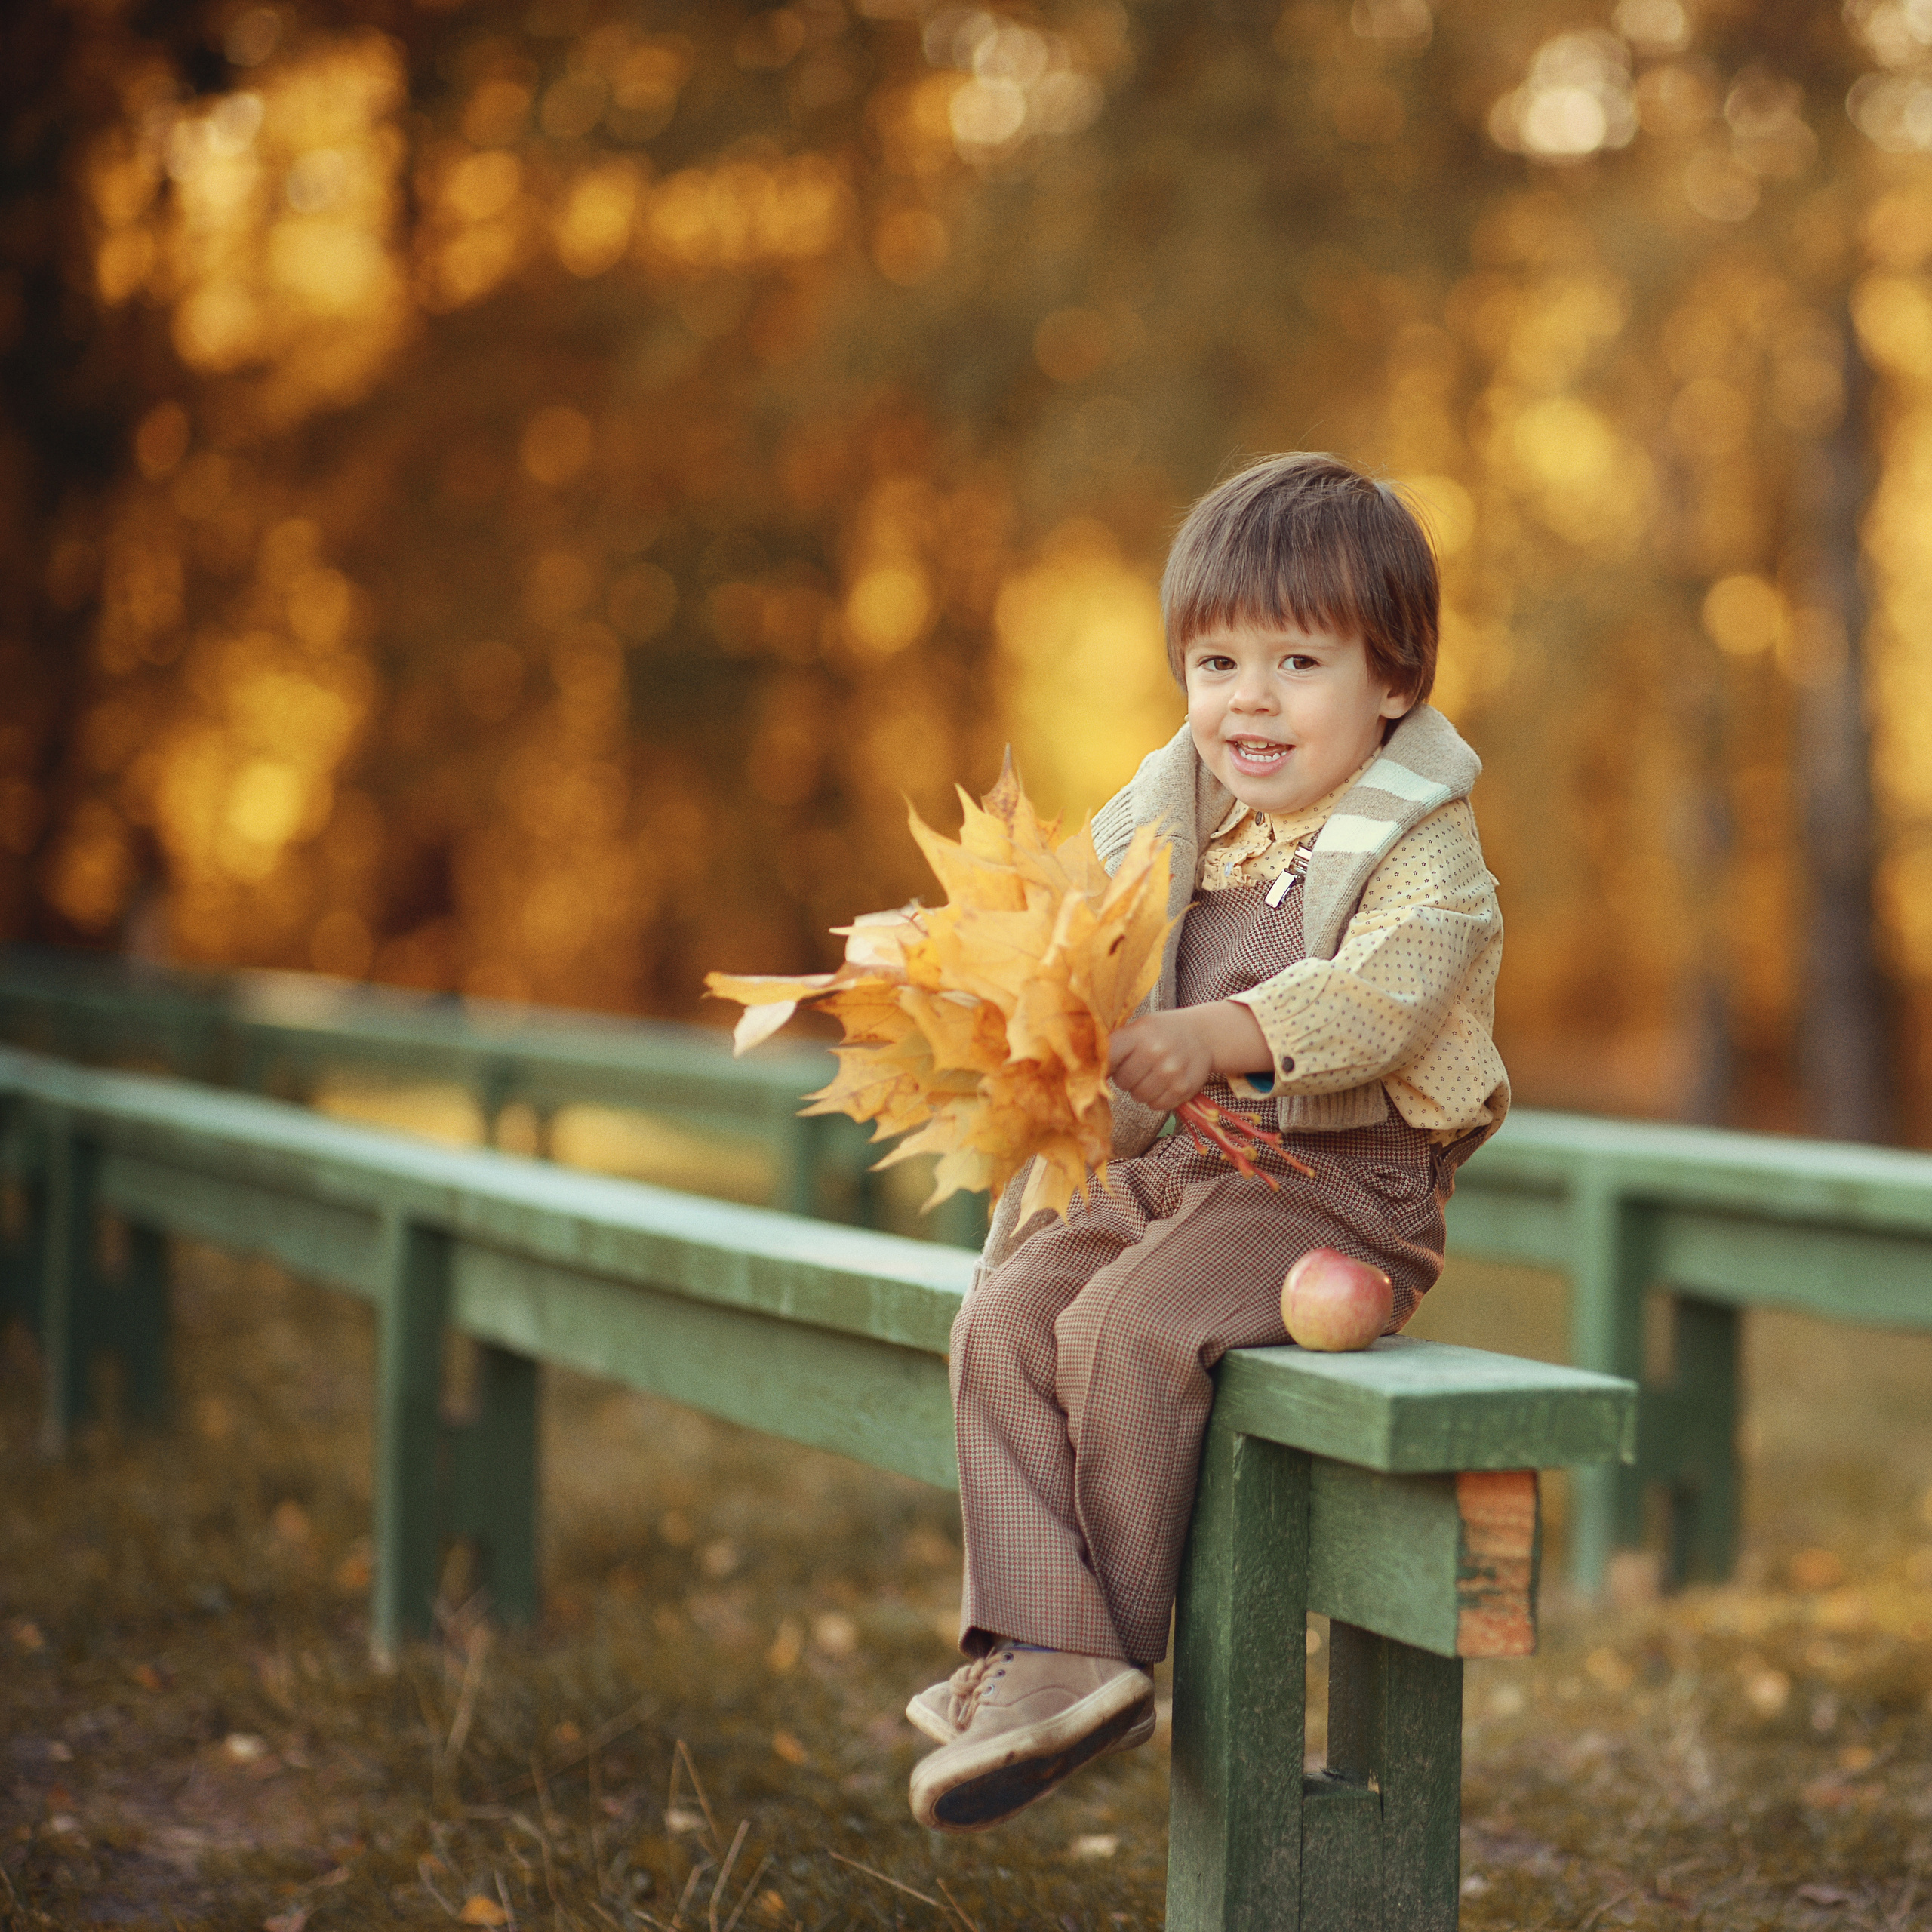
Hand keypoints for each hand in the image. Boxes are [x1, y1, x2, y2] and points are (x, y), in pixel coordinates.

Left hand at [1107, 1002, 1271, 1112]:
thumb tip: (1086, 1070)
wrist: (1203, 1035)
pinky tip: (1165, 1083)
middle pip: (1122, 1082)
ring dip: (1141, 1089)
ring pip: (1139, 1096)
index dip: (1104, 1067)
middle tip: (1138, 1067)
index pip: (1108, 1058)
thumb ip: (1115, 1045)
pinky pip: (1156, 1105)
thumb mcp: (1138, 1028)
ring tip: (1152, 1074)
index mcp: (1138, 1034)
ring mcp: (1170, 1072)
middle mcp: (1155, 1052)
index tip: (1106, 1068)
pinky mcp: (1182, 1089)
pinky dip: (1157, 1098)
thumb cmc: (1161, 1032)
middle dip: (1126, 1078)